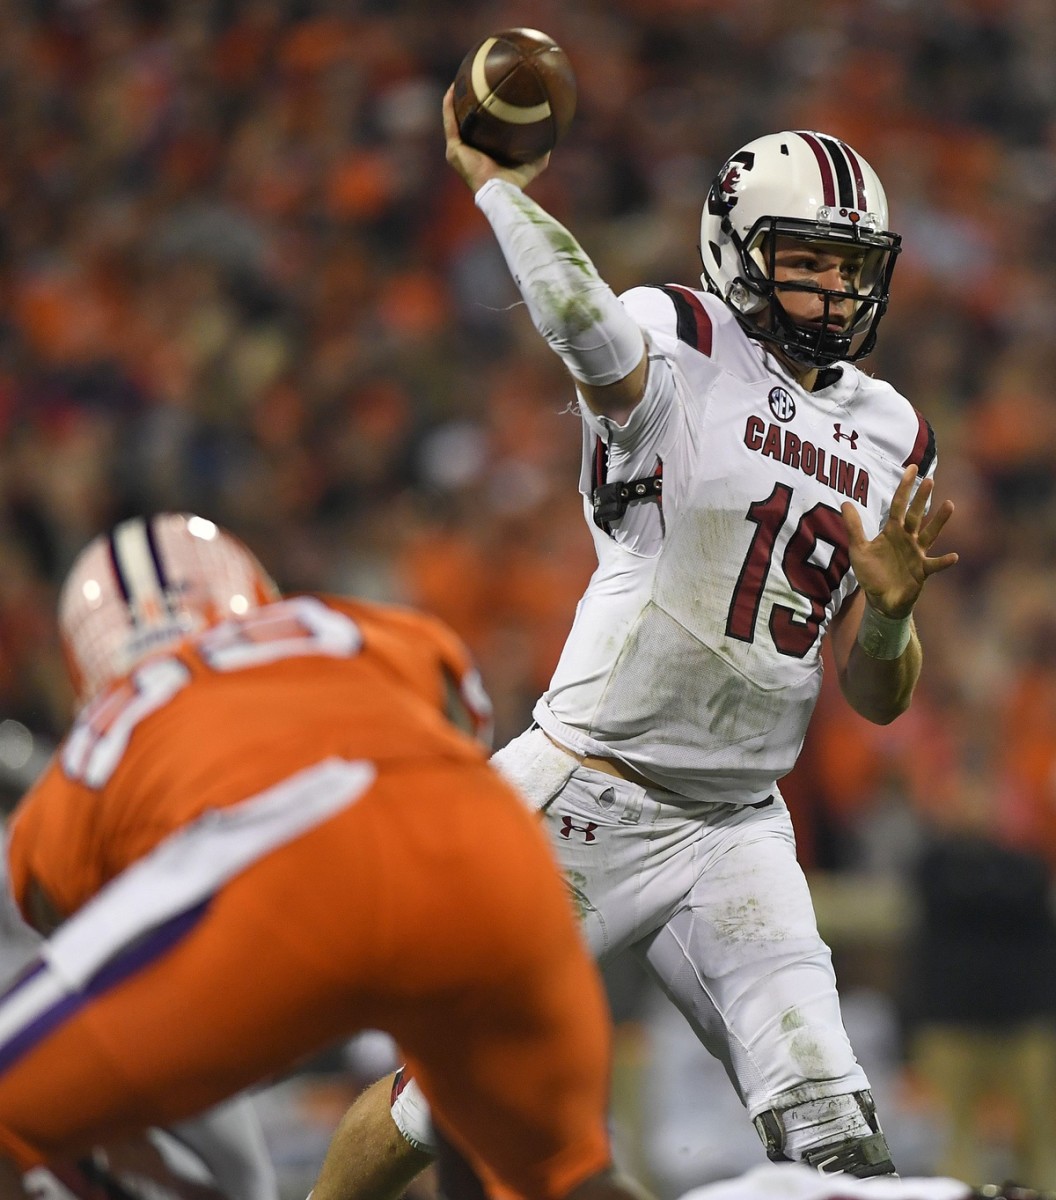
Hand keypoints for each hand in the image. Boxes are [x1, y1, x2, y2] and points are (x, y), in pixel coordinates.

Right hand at [442, 86, 549, 193]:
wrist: (500, 191)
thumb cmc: (515, 182)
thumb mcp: (533, 162)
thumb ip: (541, 148)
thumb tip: (553, 134)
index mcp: (483, 154)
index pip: (481, 130)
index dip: (483, 114)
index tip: (489, 95)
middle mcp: (468, 151)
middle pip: (465, 122)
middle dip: (467, 104)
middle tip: (473, 83)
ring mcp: (458, 150)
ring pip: (454, 119)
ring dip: (454, 100)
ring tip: (460, 80)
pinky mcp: (454, 149)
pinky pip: (450, 121)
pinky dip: (450, 105)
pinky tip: (454, 88)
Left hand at [841, 465, 957, 618]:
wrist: (880, 599)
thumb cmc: (871, 573)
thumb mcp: (858, 549)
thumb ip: (853, 527)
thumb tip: (844, 502)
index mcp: (892, 531)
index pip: (898, 505)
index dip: (904, 487)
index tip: (911, 468)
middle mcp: (908, 538)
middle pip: (916, 515)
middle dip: (921, 498)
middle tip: (929, 479)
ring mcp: (917, 554)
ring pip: (930, 534)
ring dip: (939, 521)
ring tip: (949, 505)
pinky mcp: (922, 571)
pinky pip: (934, 564)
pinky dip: (944, 561)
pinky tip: (953, 556)